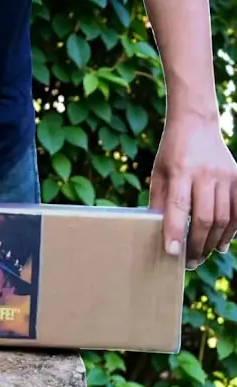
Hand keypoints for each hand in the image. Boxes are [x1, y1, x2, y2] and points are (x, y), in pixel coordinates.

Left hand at [149, 114, 236, 268]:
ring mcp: (225, 175)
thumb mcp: (158, 174)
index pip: (178, 206)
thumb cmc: (171, 153)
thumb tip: (157, 232)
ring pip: (224, 217)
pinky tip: (222, 243)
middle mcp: (205, 173)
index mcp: (180, 171)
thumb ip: (159, 202)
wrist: (196, 124)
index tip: (172, 252)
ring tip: (203, 255)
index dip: (175, 231)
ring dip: (214, 241)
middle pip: (205, 217)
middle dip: (197, 244)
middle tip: (190, 262)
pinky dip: (232, 230)